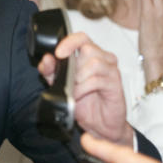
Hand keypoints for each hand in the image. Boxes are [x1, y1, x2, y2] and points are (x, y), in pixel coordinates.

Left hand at [38, 31, 129, 145]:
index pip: (81, 38)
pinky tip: (79, 94)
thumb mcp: (61, 86)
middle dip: (73, 67)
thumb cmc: (85, 103)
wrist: (99, 124)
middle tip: (68, 80)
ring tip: (73, 90)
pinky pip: (97, 79)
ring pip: (93, 63)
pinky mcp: (115, 83)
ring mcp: (111, 70)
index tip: (58, 53)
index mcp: (90, 55)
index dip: (69, 42)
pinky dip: (84, 87)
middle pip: (88, 49)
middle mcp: (103, 59)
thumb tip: (46, 59)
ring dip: (78, 78)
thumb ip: (51, 72)